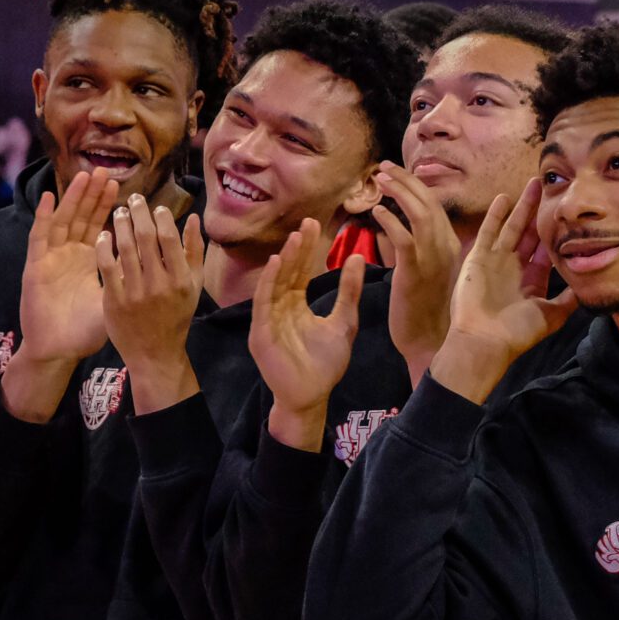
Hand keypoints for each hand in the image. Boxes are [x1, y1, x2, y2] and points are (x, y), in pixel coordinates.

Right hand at [17, 169, 117, 363]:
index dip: (109, 207)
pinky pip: (40, 238)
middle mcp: (69, 255)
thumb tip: (159, 267)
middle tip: (107, 171)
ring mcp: (51, 259)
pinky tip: (50, 197)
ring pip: (63, 221)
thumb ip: (129, 280)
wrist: (58, 351)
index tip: (124, 187)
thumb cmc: (85, 330)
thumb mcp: (114, 299)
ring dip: (72, 198)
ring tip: (84, 175)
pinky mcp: (35, 267)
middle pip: (82, 218)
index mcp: (88, 261)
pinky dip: (44, 217)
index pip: (100, 226)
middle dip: (93, 195)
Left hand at [96, 195, 204, 414]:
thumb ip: (195, 251)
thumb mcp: (194, 285)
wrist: (155, 353)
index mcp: (181, 279)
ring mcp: (135, 292)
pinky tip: (104, 235)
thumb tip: (193, 218)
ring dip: (121, 225)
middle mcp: (159, 284)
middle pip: (146, 238)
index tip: (157, 207)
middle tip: (134, 199)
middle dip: (139, 213)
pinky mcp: (114, 300)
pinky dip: (104, 247)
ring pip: (125, 248)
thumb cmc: (176, 316)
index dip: (162, 218)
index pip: (170, 238)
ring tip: (119, 212)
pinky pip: (106, 266)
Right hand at [250, 219, 364, 451]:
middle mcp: (279, 307)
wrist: (312, 397)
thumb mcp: (344, 321)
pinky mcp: (260, 332)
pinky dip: (268, 283)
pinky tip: (275, 264)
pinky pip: (263, 303)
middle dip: (296, 248)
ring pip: (275, 283)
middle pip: (288, 271)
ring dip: (283, 261)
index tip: (316, 223)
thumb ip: (348, 291)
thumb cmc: (325, 364)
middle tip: (307, 223)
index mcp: (296, 304)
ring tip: (294, 238)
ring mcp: (268, 319)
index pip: (301, 269)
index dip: (308, 248)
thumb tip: (358, 257)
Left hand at [371, 162, 460, 384]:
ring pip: (420, 213)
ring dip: (399, 192)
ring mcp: (434, 258)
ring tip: (380, 179)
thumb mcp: (424, 272)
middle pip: (429, 202)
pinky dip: (390, 220)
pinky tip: (376, 212)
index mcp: (452, 245)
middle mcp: (447, 247)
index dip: (416, 186)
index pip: (434, 206)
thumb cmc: (424, 310)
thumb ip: (408, 248)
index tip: (397, 174)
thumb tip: (388, 229)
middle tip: (385, 168)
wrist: (429, 342)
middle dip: (406, 180)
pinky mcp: (416, 271)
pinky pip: (404, 238)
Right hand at [430, 179, 576, 403]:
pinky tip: (504, 197)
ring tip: (534, 184)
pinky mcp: (478, 258)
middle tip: (550, 188)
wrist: (484, 340)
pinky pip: (488, 231)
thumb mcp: (551, 316)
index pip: (545, 251)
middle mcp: (514, 268)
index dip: (555, 232)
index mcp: (532, 281)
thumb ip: (568, 300)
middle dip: (540, 212)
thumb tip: (587, 287)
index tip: (566, 213)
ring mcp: (495, 261)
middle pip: (530, 234)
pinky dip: (495, 215)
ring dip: (523, 206)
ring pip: (513, 227)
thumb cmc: (517, 331)